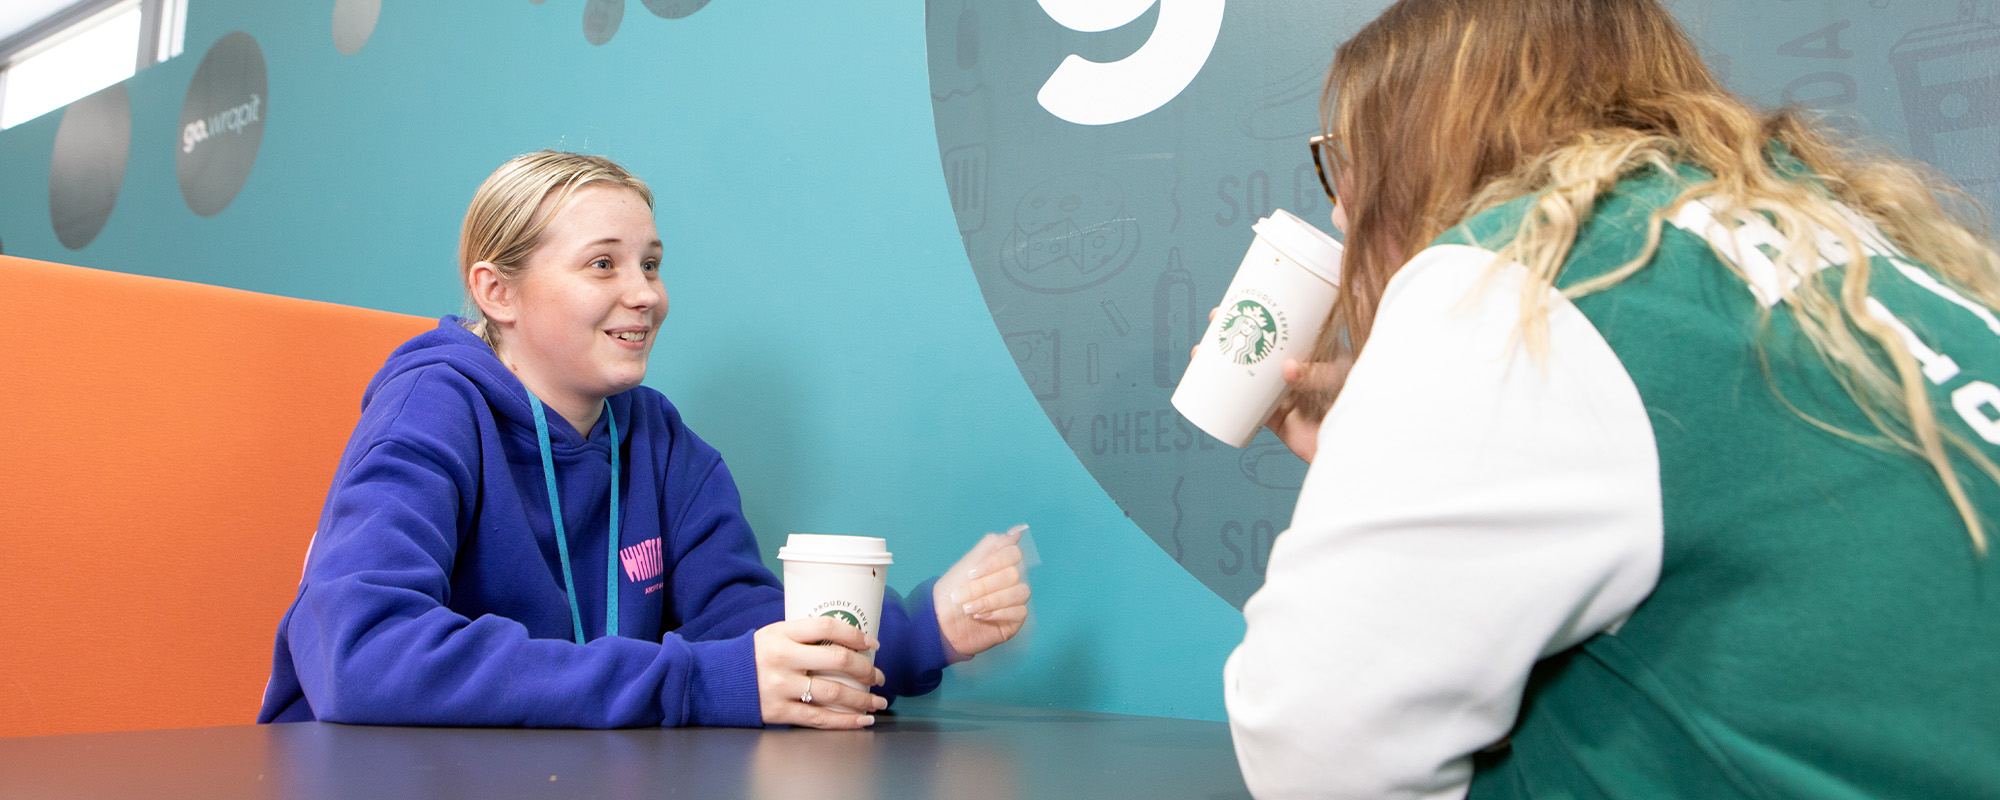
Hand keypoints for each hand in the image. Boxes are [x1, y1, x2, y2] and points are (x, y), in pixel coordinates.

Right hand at [753, 617, 887, 728]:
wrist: (718, 682)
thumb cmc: (755, 656)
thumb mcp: (774, 635)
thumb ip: (804, 636)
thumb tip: (847, 641)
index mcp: (782, 634)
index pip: (826, 628)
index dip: (855, 634)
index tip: (872, 644)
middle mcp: (783, 659)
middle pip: (837, 660)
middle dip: (866, 670)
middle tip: (879, 676)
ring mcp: (781, 687)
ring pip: (834, 693)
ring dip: (863, 699)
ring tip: (877, 701)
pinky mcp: (779, 711)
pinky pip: (820, 718)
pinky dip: (846, 721)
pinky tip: (862, 720)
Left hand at [932, 526, 1030, 658]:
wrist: (939, 623)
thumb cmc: (950, 593)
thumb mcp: (967, 565)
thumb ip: (992, 545)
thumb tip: (1018, 530)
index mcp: (999, 565)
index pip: (1013, 554)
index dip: (993, 563)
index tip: (971, 573)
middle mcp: (1010, 581)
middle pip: (1013, 574)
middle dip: (984, 586)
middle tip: (963, 596)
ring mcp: (1014, 600)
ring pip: (1020, 592)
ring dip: (990, 600)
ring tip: (969, 609)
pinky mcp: (1015, 620)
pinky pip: (1020, 612)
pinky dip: (998, 613)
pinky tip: (981, 617)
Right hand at [1194, 307, 1352, 463]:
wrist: (1358, 447)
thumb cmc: (1359, 405)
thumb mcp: (1341, 377)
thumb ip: (1317, 373)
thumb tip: (1286, 368)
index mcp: (1317, 350)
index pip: (1289, 323)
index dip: (1265, 309)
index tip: (1243, 297)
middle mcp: (1298, 369)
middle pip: (1261, 345)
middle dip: (1235, 330)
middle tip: (1215, 321)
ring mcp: (1285, 393)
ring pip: (1249, 373)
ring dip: (1223, 362)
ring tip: (1202, 351)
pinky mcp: (1276, 419)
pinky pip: (1246, 406)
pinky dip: (1226, 398)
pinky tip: (1207, 389)